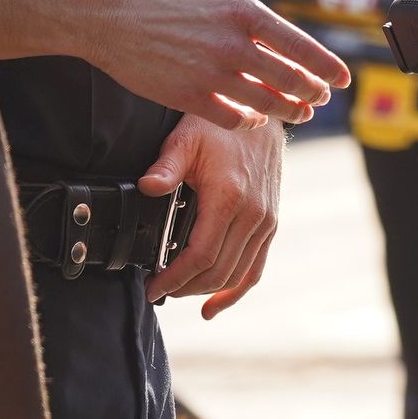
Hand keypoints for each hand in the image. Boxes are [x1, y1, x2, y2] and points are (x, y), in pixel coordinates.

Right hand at [97, 0, 353, 130]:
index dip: (325, 65)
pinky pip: (232, 118)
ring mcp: (209, 72)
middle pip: (289, 79)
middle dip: (311, 93)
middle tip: (320, 99)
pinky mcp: (187, 96)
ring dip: (287, 111)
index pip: (298, 44)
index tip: (342, 78)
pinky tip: (254, 116)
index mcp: (241, 10)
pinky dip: (250, 120)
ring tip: (298, 112)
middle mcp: (231, 43)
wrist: (105, 13)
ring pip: (265, 103)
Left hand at [139, 115, 281, 317]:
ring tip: (179, 292)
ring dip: (206, 290)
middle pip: (218, 271)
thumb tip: (146, 187)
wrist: (263, 114)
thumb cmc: (221, 126)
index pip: (201, 256)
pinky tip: (215, 304)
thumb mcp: (186, 138)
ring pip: (237, 275)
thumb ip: (166, 166)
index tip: (153, 287)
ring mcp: (266, 222)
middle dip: (185, 287)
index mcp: (230, 198)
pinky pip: (256, 268)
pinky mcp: (271, 224)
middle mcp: (253, 215)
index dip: (174, 278)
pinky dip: (235, 290)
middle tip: (158, 289)